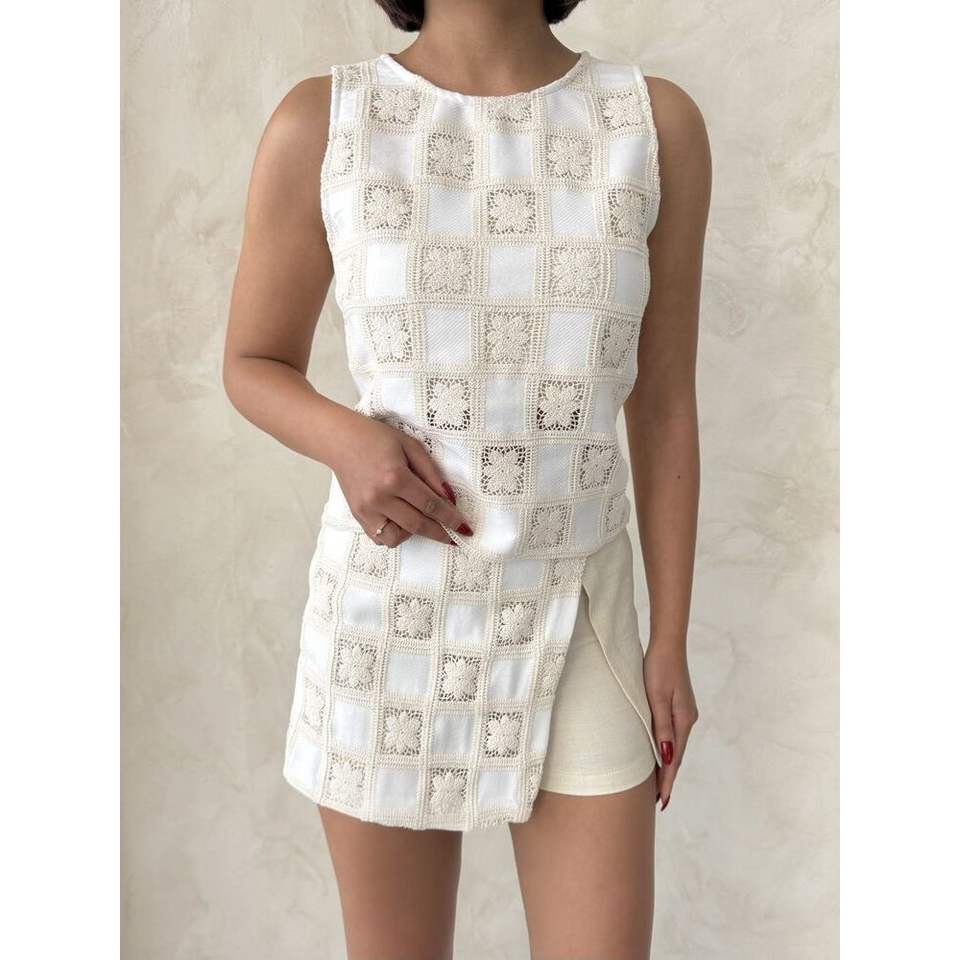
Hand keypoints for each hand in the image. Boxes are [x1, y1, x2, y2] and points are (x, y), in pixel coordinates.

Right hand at [330, 412, 473, 547]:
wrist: (340, 440)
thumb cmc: (377, 438)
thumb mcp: (411, 446)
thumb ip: (431, 473)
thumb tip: (449, 498)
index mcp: (395, 477)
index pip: (430, 505)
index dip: (450, 518)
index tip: (464, 528)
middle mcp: (379, 497)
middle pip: (417, 524)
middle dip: (439, 533)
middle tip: (454, 536)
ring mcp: (366, 509)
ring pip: (397, 538)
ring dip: (413, 533)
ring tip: (419, 519)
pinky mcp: (358, 515)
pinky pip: (380, 538)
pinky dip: (394, 534)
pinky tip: (401, 521)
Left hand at [643, 641, 697, 810]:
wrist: (667, 644)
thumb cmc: (658, 667)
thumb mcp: (657, 697)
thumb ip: (661, 726)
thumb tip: (665, 757)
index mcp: (683, 720)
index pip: (674, 758)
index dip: (667, 780)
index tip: (662, 801)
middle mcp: (687, 719)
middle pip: (676, 755)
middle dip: (667, 778)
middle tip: (658, 801)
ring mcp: (683, 712)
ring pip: (674, 745)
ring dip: (666, 764)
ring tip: (656, 784)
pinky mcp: (678, 705)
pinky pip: (671, 733)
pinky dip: (665, 748)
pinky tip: (659, 753)